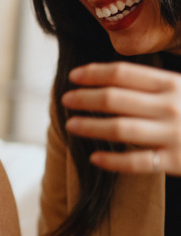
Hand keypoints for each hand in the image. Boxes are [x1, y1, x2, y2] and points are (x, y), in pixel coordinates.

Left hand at [61, 61, 180, 174]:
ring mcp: (173, 134)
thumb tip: (111, 77)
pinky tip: (95, 157)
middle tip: (66, 99)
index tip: (74, 76)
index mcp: (173, 84)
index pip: (124, 73)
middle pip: (116, 98)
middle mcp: (171, 106)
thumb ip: (155, 84)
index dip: (95, 73)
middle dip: (86, 98)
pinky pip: (138, 162)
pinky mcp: (176, 161)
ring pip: (120, 128)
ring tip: (71, 125)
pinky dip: (114, 160)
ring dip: (91, 126)